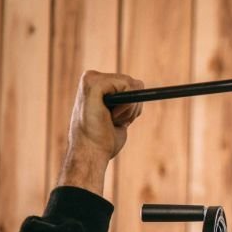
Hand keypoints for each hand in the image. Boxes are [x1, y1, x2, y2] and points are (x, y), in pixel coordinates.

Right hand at [58, 71, 143, 195]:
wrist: (91, 154)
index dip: (133, 106)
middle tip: (113, 121)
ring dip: (129, 109)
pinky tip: (110, 116)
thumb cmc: (104, 142)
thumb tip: (141, 86)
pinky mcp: (94, 83)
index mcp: (97, 84)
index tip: (117, 120)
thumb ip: (126, 101)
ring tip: (110, 120)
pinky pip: (127, 87)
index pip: (131, 85)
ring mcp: (91, 78)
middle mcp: (92, 77)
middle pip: (135, 83)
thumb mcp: (119, 116)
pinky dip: (126, 106)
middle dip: (132, 107)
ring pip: (133, 85)